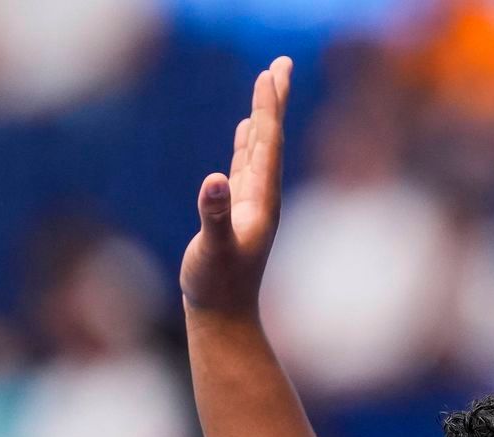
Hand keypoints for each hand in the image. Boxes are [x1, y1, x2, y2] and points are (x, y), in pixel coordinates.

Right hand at [180, 57, 292, 318]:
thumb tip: (214, 181)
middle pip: (269, 138)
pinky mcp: (237, 211)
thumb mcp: (213, 250)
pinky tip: (247, 132)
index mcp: (261, 200)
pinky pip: (245, 166)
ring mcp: (250, 203)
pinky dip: (247, 143)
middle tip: (280, 64)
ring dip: (262, 117)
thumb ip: (213, 216)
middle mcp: (262, 197)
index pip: (269, 143)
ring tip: (267, 87)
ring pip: (259, 149)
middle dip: (273, 101)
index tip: (273, 73)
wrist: (225, 315)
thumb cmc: (217, 286)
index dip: (270, 107)